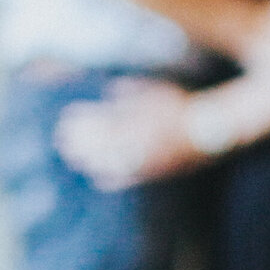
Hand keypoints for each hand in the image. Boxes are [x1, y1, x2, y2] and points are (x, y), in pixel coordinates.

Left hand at [55, 81, 200, 189]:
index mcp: (136, 118)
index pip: (101, 119)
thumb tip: (109, 90)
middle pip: (100, 141)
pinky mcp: (152, 173)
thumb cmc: (179, 108)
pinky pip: (127, 179)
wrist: (207, 132)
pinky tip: (97, 178)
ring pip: (110, 162)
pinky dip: (109, 179)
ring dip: (89, 159)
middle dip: (80, 139)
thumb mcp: (156, 90)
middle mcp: (137, 140)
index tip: (67, 116)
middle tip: (63, 138)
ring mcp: (143, 159)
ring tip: (74, 157)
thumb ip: (132, 91)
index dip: (82, 119)